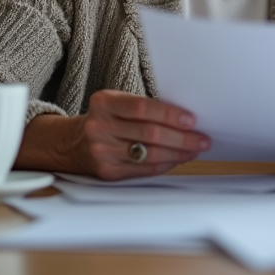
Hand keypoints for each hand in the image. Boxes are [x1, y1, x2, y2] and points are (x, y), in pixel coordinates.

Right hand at [53, 89, 209, 179]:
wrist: (73, 143)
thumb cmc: (106, 119)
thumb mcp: (116, 103)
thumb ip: (144, 107)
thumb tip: (185, 119)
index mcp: (104, 103)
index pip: (142, 108)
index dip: (170, 114)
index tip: (191, 120)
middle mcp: (100, 127)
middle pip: (150, 133)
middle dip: (182, 138)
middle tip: (201, 139)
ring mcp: (102, 151)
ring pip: (150, 154)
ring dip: (178, 153)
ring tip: (194, 150)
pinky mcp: (107, 171)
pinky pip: (144, 169)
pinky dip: (165, 164)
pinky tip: (177, 159)